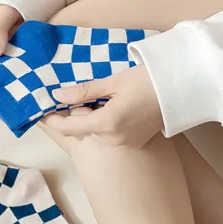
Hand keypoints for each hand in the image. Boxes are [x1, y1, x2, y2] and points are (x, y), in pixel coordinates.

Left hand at [43, 65, 162, 147]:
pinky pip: (109, 135)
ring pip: (95, 133)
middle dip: (75, 115)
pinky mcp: (133, 143)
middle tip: (76, 97)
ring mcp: (125, 143)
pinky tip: (113, 108)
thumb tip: (58, 95)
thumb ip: (84, 91)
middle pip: (83, 130)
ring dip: (91, 119)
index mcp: (107, 123)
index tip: (42, 112)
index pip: (69, 128)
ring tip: (98, 100)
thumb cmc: (148, 80)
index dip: (53, 121)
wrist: (179, 90)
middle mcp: (114, 139)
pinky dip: (104, 124)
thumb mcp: (113, 81)